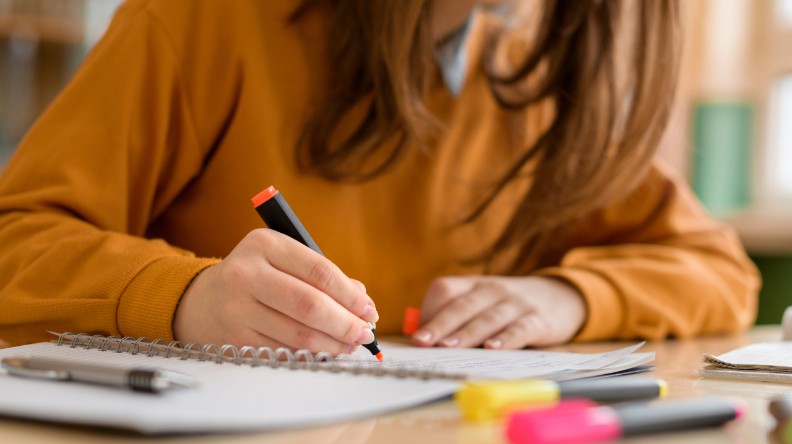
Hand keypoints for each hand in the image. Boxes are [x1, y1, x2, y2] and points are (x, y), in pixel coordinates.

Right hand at [173, 228, 378, 354]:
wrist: (201, 300)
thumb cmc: (256, 277)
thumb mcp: (283, 261)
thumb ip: (322, 275)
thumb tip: (362, 301)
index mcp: (265, 244)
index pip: (319, 271)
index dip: (350, 294)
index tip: (369, 309)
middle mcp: (247, 273)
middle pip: (310, 304)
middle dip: (345, 323)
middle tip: (365, 333)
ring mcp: (237, 307)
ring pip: (298, 333)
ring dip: (332, 343)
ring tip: (350, 344)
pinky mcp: (234, 337)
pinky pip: (283, 350)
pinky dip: (310, 354)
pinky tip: (325, 351)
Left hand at [411, 276, 586, 348]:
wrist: (561, 297)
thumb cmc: (508, 307)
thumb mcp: (482, 303)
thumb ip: (456, 318)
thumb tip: (424, 341)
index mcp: (473, 285)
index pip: (445, 289)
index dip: (430, 311)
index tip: (417, 335)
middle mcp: (492, 290)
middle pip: (462, 305)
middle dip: (440, 324)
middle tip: (423, 342)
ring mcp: (516, 304)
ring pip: (488, 318)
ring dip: (467, 333)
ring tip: (449, 346)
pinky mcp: (538, 320)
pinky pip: (520, 328)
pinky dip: (507, 338)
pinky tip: (494, 348)